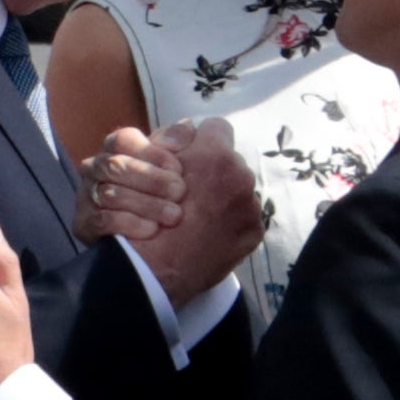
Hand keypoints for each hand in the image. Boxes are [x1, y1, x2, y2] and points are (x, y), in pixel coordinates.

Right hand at [72, 121, 193, 242]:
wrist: (136, 236)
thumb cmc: (154, 190)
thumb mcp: (166, 163)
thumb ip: (175, 143)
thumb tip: (187, 128)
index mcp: (113, 148)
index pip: (124, 140)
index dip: (153, 153)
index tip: (178, 169)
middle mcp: (94, 168)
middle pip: (116, 166)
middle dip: (152, 180)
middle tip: (179, 192)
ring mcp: (85, 195)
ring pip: (111, 194)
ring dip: (147, 205)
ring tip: (174, 214)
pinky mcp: (83, 224)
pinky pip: (104, 220)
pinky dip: (131, 223)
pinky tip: (152, 229)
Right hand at [128, 117, 261, 308]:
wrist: (153, 272)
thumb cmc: (144, 216)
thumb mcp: (147, 165)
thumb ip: (171, 141)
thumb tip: (190, 127)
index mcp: (214, 156)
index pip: (216, 127)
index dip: (201, 140)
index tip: (191, 157)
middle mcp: (240, 176)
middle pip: (230, 160)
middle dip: (214, 170)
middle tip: (192, 190)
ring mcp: (251, 206)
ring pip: (239, 188)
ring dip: (223, 196)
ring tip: (200, 215)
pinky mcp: (254, 232)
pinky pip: (244, 215)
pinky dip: (230, 221)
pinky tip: (209, 232)